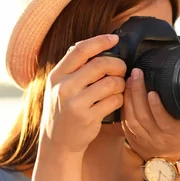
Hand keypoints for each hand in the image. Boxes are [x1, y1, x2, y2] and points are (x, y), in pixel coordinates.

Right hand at [39, 34, 126, 155]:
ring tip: (118, 88)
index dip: (100, 41)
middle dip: (118, 65)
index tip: (114, 38)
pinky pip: (114, 101)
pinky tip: (115, 101)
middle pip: (101, 64)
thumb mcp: (58, 86)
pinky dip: (120, 99)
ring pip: (111, 83)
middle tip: (122, 69)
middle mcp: (64, 87)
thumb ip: (73, 67)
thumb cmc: (63, 109)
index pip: (80, 50)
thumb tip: (95, 44)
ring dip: (121, 84)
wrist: (57, 142)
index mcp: (57, 75)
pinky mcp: (88, 117)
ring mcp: (75, 103)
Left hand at [122, 68, 179, 160]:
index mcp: (175, 133)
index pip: (164, 121)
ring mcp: (143, 138)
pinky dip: (124, 106)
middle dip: (138, 93)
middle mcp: (158, 137)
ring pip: (132, 118)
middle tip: (136, 74)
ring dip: (129, 97)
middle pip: (144, 116)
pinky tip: (124, 92)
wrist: (170, 157)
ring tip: (129, 80)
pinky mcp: (132, 138)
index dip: (157, 107)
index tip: (153, 91)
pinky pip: (125, 121)